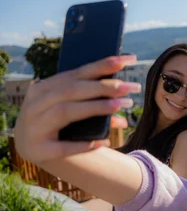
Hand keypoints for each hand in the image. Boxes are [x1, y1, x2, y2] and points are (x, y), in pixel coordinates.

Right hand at [14, 55, 139, 164]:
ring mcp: (34, 127)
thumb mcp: (67, 105)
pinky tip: (104, 142)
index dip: (103, 66)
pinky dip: (84, 145)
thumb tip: (123, 94)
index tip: (129, 60)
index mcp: (44, 88)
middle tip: (132, 87)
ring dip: (96, 108)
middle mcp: (36, 105)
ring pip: (66, 112)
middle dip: (104, 87)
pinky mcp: (39, 150)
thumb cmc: (56, 122)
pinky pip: (63, 147)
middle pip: (72, 90)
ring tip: (121, 106)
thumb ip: (87, 97)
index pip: (77, 73)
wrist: (30, 148)